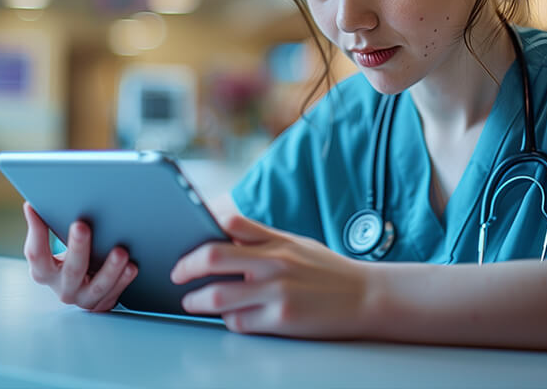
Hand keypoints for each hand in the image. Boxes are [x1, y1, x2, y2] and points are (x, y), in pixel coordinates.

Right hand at [22, 202, 137, 311]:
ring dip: (110, 269)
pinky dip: (123, 280)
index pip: (36, 253)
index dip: (36, 231)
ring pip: (98, 287)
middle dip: (78, 248)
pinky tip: (131, 267)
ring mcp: (83, 299)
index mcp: (43, 271)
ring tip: (120, 252)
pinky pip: (114, 293)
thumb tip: (31, 205)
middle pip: (71, 270)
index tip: (34, 207)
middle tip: (81, 226)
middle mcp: (62, 289)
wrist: (78, 287)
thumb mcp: (49, 249)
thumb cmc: (63, 259)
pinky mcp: (102, 304)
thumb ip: (43, 229)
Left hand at [171, 213, 374, 337]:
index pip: (228, 224)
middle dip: (186, 267)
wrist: (369, 298)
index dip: (199, 228)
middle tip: (176, 274)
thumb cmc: (327, 271)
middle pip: (212, 258)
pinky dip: (228, 320)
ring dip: (197, 300)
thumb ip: (260, 239)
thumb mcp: (296, 244)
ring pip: (218, 297)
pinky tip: (230, 317)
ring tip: (190, 301)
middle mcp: (274, 263)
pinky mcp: (282, 321)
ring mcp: (277, 293)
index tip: (182, 239)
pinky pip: (239, 323)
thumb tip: (220, 232)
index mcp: (276, 241)